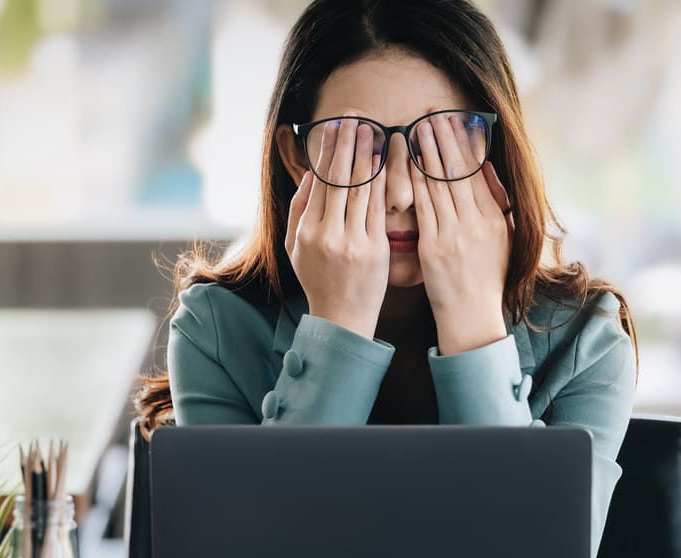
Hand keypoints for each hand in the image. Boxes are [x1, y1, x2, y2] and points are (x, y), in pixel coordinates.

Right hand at [285, 115, 389, 339]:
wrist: (342, 318)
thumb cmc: (318, 280)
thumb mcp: (295, 247)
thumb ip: (300, 209)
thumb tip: (310, 175)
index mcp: (307, 231)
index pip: (320, 181)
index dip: (329, 150)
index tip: (336, 126)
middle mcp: (327, 234)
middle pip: (339, 179)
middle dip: (348, 143)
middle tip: (355, 116)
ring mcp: (352, 242)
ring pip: (360, 190)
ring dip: (367, 156)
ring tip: (372, 130)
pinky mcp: (375, 250)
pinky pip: (379, 209)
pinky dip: (382, 183)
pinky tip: (385, 163)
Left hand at [409, 113, 514, 354]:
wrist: (473, 316)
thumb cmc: (484, 279)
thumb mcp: (502, 238)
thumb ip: (496, 203)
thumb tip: (488, 169)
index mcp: (494, 218)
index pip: (477, 171)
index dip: (464, 142)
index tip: (453, 119)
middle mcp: (477, 222)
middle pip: (459, 171)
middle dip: (445, 138)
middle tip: (433, 111)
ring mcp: (456, 234)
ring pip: (440, 184)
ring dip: (428, 152)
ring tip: (419, 126)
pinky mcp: (435, 247)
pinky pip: (424, 207)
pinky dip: (415, 182)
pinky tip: (407, 163)